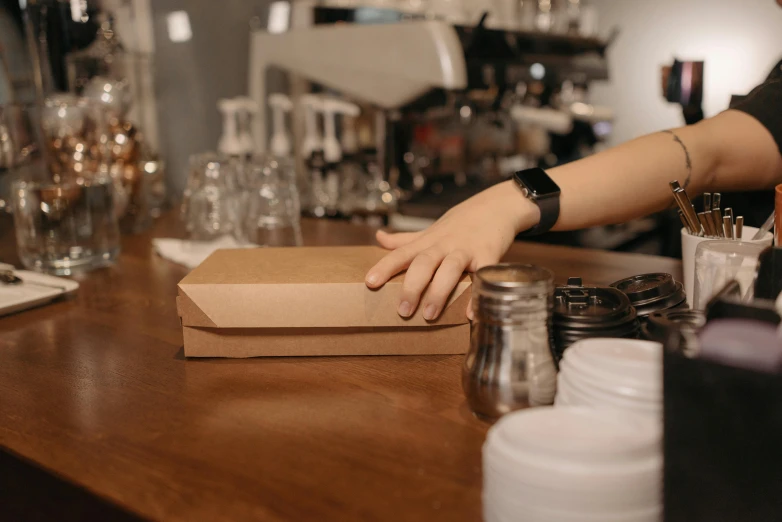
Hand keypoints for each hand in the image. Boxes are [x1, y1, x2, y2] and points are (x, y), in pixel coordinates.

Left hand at [365, 180, 539, 319]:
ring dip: (439, 292)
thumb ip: (405, 239)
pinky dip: (477, 294)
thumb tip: (379, 237)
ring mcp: (467, 249)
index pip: (402, 253)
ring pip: (449, 269)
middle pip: (424, 263)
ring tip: (429, 315)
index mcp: (428, 242)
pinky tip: (470, 314)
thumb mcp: (430, 231)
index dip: (385, 267)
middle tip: (402, 311)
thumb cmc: (461, 223)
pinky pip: (482, 275)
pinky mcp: (489, 254)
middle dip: (412, 286)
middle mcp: (445, 245)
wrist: (497, 205)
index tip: (370, 283)